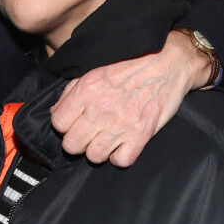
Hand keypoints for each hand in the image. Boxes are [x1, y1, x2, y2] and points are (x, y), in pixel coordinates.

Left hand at [50, 30, 210, 166]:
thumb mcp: (94, 69)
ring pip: (94, 157)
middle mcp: (100, 109)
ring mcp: (121, 125)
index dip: (62, 124)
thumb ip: (72, 90)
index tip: (70, 122)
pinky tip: (121, 144)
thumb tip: (57, 111)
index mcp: (86, 89)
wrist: (167, 63)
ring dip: (97, 150)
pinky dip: (120, 156)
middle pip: (72, 145)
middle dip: (75, 141)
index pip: (58, 122)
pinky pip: (121, 161)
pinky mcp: (141, 135)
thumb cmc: (129, 63)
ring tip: (103, 139)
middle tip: (85, 134)